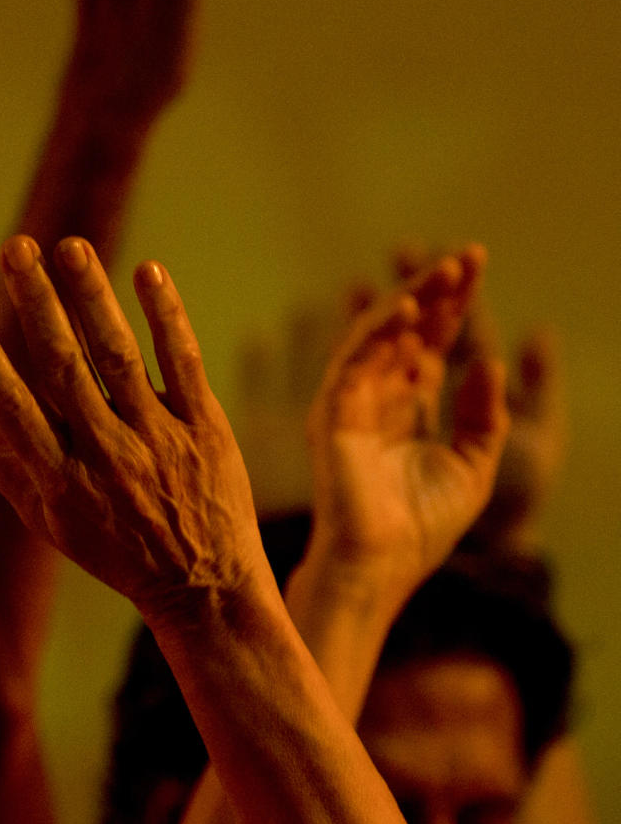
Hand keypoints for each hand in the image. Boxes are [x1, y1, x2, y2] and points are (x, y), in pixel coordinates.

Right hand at [0, 235, 268, 627]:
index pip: (11, 405)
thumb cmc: (114, 546)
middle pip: (65, 369)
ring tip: (72, 247)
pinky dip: (166, 318)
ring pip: (121, 358)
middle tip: (16, 248)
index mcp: (59, 481)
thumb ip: (8, 462)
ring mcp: (159, 440)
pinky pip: (183, 365)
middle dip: (37, 306)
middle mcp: (106, 456)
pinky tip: (148, 272)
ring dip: (94, 299)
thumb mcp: (49, 521)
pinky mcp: (206, 429)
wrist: (204, 587)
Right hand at [304, 247, 508, 600]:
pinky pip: (355, 359)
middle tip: (464, 257)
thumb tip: (490, 362)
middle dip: (436, 291)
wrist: (382, 565)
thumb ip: (483, 416)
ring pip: (379, 334)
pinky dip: (379, 331)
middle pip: (407, 329)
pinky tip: (409, 310)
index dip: (453, 305)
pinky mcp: (333, 411)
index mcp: (410, 405)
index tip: (476, 265)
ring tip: (443, 273)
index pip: (431, 341)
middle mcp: (379, 394)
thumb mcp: (472, 465)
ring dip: (411, 299)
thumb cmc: (421, 526)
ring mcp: (353, 399)